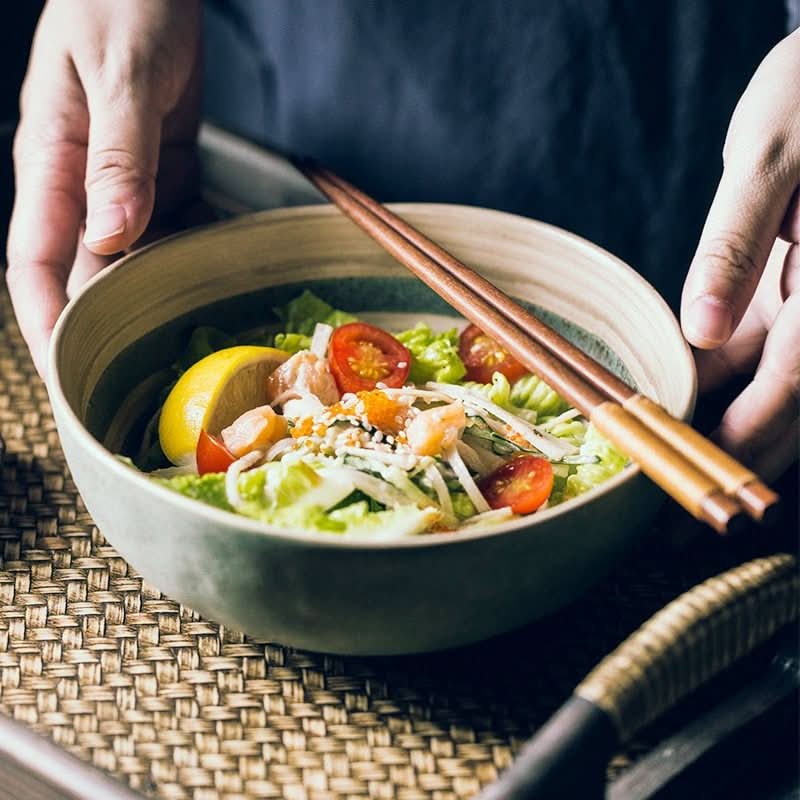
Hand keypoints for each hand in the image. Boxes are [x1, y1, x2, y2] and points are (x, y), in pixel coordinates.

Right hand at [6, 0, 201, 376]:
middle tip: (142, 380)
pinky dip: (192, 254)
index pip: (33, 264)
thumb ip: (117, 156)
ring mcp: (122, 183)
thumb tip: (111, 235)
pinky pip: (172, 229)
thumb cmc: (122, 3)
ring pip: (133, 259)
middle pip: (86, 274)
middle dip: (105, 330)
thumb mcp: (119, 75)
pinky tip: (217, 277)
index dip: (44, 324)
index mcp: (50, 164)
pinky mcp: (159, 175)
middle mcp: (81, 185)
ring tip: (191, 339)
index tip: (63, 376)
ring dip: (157, 296)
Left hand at [681, 29, 799, 480]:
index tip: (696, 479)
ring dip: (725, 418)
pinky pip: (758, 346)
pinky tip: (680, 389)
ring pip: (771, 380)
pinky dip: (721, 373)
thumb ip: (736, 246)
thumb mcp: (771, 160)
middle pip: (787, 401)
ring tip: (667, 449)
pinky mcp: (790, 290)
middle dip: (735, 447)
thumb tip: (703, 329)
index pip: (792, 387)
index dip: (745, 440)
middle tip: (676, 484)